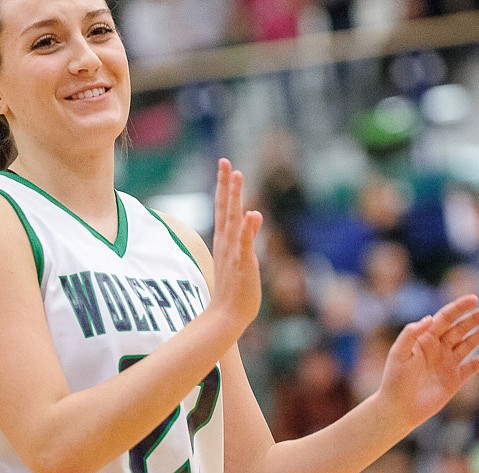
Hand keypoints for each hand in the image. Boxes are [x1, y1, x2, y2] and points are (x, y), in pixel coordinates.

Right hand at [210, 158, 263, 325]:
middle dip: (225, 184)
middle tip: (225, 162)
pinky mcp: (243, 264)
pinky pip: (245, 243)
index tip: (225, 165)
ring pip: (233, 219)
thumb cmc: (234, 288)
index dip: (224, 186)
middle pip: (225, 207)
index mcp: (225, 239)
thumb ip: (247, 235)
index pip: (223, 207)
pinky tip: (252, 214)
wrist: (226, 315)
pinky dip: (247, 229)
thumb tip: (255, 215)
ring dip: (234, 198)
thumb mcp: (242, 257)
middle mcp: (226, 242)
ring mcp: (233, 252)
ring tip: (237, 176)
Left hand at [378, 295, 478, 428]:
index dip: (458, 307)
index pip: (444, 318)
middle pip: (459, 328)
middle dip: (474, 317)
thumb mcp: (399, 353)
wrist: (399, 407)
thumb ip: (411, 334)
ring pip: (468, 344)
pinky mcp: (455, 379)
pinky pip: (472, 368)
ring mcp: (447, 363)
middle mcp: (437, 348)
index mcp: (424, 338)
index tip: (473, 298)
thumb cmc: (395, 379)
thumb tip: (429, 318)